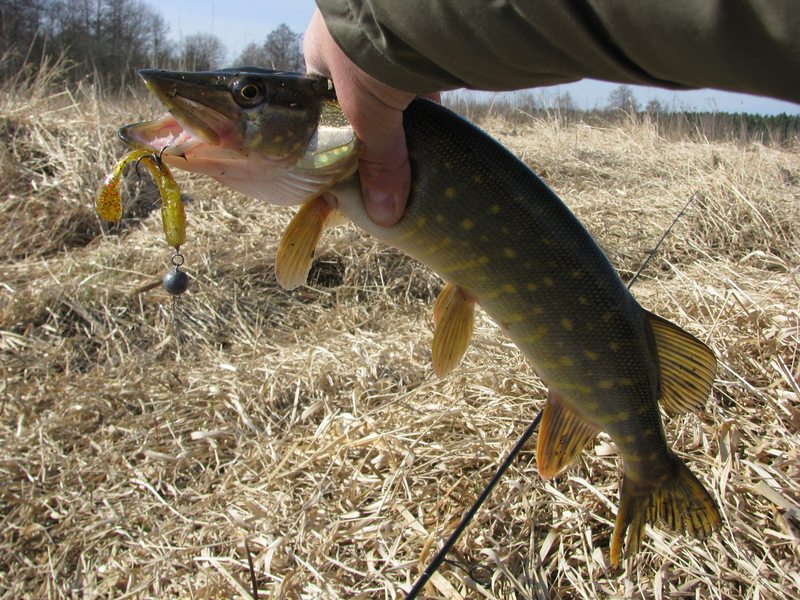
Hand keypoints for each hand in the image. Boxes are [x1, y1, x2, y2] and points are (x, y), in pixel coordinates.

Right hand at [304, 9, 414, 225]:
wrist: (411, 0)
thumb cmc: (365, 52)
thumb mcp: (367, 113)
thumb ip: (377, 161)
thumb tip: (384, 214)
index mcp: (320, 52)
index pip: (322, 102)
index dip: (333, 135)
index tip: (348, 166)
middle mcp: (350, 41)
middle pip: (363, 98)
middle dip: (377, 130)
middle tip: (387, 168)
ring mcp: (386, 36)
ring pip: (396, 88)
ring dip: (407, 118)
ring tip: (415, 157)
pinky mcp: (423, 37)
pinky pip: (424, 75)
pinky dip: (430, 100)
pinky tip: (440, 128)